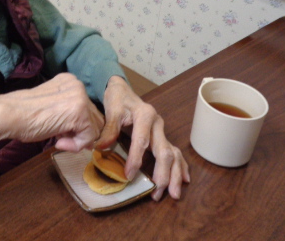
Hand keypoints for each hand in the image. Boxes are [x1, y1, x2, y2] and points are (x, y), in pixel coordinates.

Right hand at [0, 73, 104, 151]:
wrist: (10, 115)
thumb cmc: (25, 115)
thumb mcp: (52, 107)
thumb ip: (70, 113)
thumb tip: (90, 136)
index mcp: (70, 81)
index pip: (87, 108)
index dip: (77, 125)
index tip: (59, 131)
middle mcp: (78, 85)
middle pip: (95, 117)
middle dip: (80, 132)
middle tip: (60, 137)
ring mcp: (80, 98)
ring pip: (95, 128)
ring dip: (78, 139)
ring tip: (58, 139)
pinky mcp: (80, 113)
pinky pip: (89, 137)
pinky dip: (76, 146)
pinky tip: (58, 142)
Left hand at [95, 76, 189, 200]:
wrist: (123, 90)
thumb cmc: (117, 100)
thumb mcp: (111, 110)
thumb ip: (108, 129)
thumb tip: (101, 148)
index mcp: (145, 115)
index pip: (142, 141)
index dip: (136, 159)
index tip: (129, 176)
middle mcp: (157, 123)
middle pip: (164, 151)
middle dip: (163, 173)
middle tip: (158, 192)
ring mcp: (161, 131)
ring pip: (173, 154)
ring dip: (174, 174)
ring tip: (173, 193)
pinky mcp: (162, 136)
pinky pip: (175, 152)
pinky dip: (181, 166)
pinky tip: (184, 179)